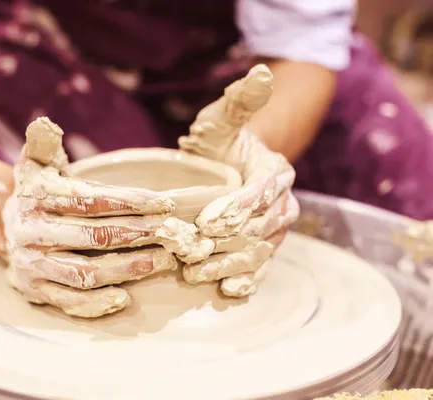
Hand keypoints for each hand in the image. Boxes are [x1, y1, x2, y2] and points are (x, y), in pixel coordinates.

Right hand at [3, 117, 211, 317]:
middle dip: (137, 235)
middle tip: (172, 234)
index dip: (131, 202)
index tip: (165, 204)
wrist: (0, 224)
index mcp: (37, 197)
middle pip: (93, 237)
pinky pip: (68, 302)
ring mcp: (31, 264)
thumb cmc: (35, 192)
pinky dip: (97, 304)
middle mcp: (31, 232)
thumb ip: (42, 145)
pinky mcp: (33, 289)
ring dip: (126, 270)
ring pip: (85, 273)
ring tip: (160, 262)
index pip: (91, 200)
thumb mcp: (35, 164)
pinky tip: (125, 297)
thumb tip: (43, 124)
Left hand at [178, 64, 299, 296]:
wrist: (231, 167)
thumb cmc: (222, 143)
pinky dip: (248, 279)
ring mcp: (274, 228)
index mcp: (277, 171)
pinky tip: (229, 291)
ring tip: (198, 275)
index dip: (237, 208)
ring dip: (230, 265)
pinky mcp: (264, 246)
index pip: (261, 193)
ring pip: (259, 251)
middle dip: (227, 244)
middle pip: (261, 228)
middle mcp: (282, 202)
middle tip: (193, 255)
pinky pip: (261, 266)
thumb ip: (240, 102)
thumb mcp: (224, 121)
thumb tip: (261, 73)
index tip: (208, 222)